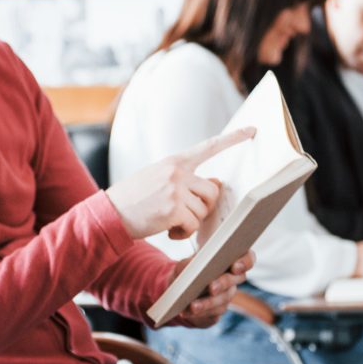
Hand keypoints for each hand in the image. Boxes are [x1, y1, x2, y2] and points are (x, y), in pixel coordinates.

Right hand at [105, 126, 255, 239]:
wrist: (109, 213)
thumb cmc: (134, 198)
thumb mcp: (158, 178)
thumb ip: (185, 178)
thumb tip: (214, 183)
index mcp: (175, 161)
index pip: (209, 146)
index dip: (233, 138)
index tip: (252, 131)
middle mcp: (177, 172)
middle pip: (213, 189)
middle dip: (204, 205)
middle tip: (187, 213)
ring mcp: (175, 190)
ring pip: (203, 209)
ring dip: (191, 221)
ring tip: (171, 222)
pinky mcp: (173, 210)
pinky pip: (192, 224)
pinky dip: (183, 232)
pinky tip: (168, 231)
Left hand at [170, 251, 253, 327]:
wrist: (180, 290)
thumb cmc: (188, 269)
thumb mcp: (186, 263)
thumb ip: (191, 263)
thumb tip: (192, 268)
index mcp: (231, 260)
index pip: (248, 259)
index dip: (245, 263)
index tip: (235, 267)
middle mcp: (233, 278)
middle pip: (236, 280)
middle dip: (223, 283)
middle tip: (211, 288)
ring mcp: (227, 296)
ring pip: (224, 300)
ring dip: (208, 303)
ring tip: (193, 306)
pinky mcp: (218, 311)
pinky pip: (213, 313)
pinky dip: (199, 313)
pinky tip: (186, 312)